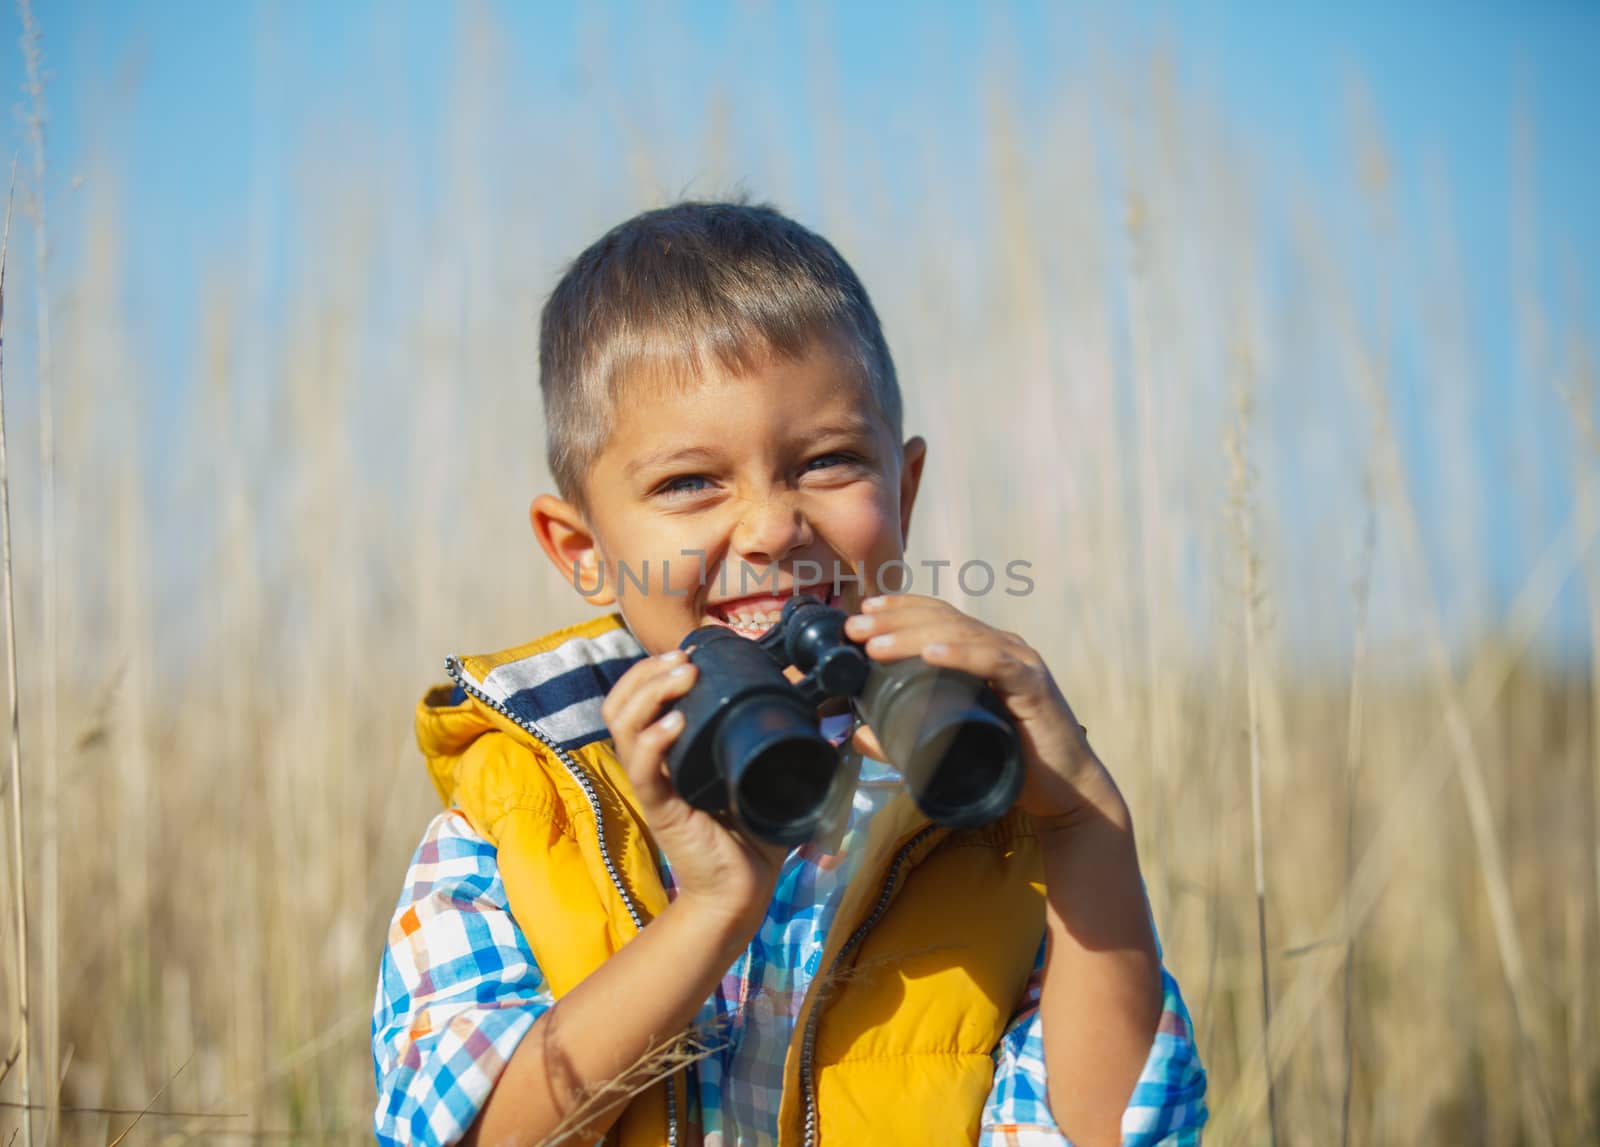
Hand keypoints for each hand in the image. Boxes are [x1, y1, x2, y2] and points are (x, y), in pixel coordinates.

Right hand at [601, 649, 789, 933]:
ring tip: (680, 678)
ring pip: (622, 726)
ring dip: (648, 693)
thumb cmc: (753, 835)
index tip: (688, 654)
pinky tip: (675, 723)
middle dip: (648, 672)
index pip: (639, 699)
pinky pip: (643, 770)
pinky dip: (654, 740)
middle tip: (683, 660)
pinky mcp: (660, 810)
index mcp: (672, 751)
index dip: (654, 670)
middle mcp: (655, 764)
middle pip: (621, 704)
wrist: (743, 892)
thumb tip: (825, 712)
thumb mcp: (767, 776)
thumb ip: (787, 745)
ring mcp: (653, 786)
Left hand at [842, 595, 1124, 826]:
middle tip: (855, 627)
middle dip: (895, 619)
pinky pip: (995, 662)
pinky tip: (931, 653)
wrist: (1065, 794)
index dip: (900, 609)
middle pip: (943, 619)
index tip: (862, 611)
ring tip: (877, 644)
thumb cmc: (1010, 763)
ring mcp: (1021, 663)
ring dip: (914, 635)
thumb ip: (903, 740)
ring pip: (963, 634)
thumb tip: (859, 735)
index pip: (938, 617)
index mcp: (984, 653)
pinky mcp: (1034, 687)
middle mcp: (1003, 649)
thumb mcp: (948, 745)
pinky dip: (961, 654)